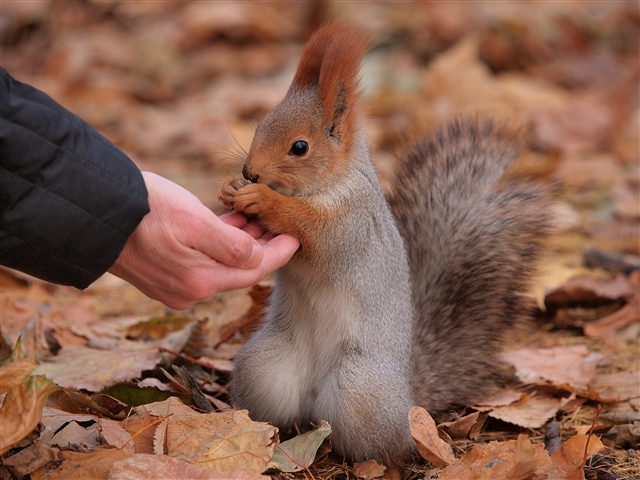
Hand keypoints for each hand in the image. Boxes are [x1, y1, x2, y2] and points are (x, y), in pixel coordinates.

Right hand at [108, 172, 298, 308]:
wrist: (95, 214)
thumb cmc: (146, 212)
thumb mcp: (195, 222)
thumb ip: (231, 245)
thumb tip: (257, 257)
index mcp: (202, 281)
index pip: (255, 270)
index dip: (279, 252)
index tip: (296, 236)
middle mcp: (191, 290)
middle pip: (240, 268)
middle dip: (262, 245)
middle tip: (280, 222)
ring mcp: (176, 284)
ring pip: (222, 262)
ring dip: (241, 240)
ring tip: (258, 215)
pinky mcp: (165, 273)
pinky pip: (203, 259)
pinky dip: (219, 242)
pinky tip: (231, 221)